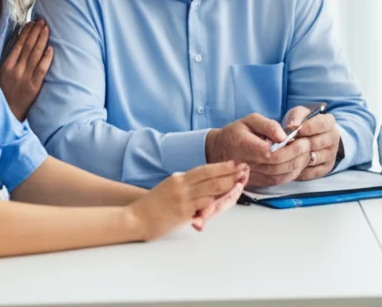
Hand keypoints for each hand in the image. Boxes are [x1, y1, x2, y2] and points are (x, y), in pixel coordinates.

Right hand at [0, 20, 52, 120]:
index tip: (31, 23)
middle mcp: (16, 69)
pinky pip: (41, 69)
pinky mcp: (34, 86)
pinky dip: (46, 58)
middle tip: (42, 21)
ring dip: (41, 40)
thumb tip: (18, 43)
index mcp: (6, 66)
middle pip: (28, 46)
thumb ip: (9, 60)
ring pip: (35, 54)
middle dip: (35, 32)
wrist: (8, 113)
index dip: (26, 32)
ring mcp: (25, 77)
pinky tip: (51, 48)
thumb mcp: (2, 75)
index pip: (18, 44)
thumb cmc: (4, 93)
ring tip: (46, 28)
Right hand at [127, 161, 248, 240]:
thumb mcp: (169, 188)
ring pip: (211, 190)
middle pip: (211, 177)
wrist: (136, 218)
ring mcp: (183, 199)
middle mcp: (181, 185)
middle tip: (245, 169)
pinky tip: (227, 199)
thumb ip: (187, 186)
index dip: (222, 166)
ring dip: (228, 186)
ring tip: (241, 182)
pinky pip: (204, 206)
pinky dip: (217, 202)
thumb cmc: (153, 206)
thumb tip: (206, 186)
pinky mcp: (183, 213)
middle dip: (230, 173)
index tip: (236, 163)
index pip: (205, 169)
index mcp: (179, 178)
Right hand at [205, 114, 311, 187]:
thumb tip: (283, 136)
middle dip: (298, 156)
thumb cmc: (235, 133)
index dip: (291, 150)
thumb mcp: (250, 120)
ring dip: (298, 166)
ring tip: (306, 154)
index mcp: (244, 147)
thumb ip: (268, 125)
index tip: (302, 141)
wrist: (218, 151)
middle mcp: (247, 165)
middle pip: (279, 167)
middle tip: (308, 145)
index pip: (271, 154)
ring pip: (280, 177)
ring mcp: (252, 177)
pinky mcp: (257, 183)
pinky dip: (291, 174)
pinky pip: (277, 182)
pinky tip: (298, 164)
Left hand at [281, 105, 340, 181]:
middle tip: (288, 144)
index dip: (308, 127)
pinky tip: (291, 164)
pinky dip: (300, 169)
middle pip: (318, 143)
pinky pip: (312, 172)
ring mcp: (331, 155)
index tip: (296, 130)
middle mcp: (334, 139)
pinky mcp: (326, 169)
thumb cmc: (302, 124)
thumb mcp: (299, 114)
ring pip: (314, 158)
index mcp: (329, 123)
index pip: (322, 124)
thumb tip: (292, 126)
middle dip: (301, 144)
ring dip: (299, 157)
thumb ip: (296, 116)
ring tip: (287, 154)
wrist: (309, 138)